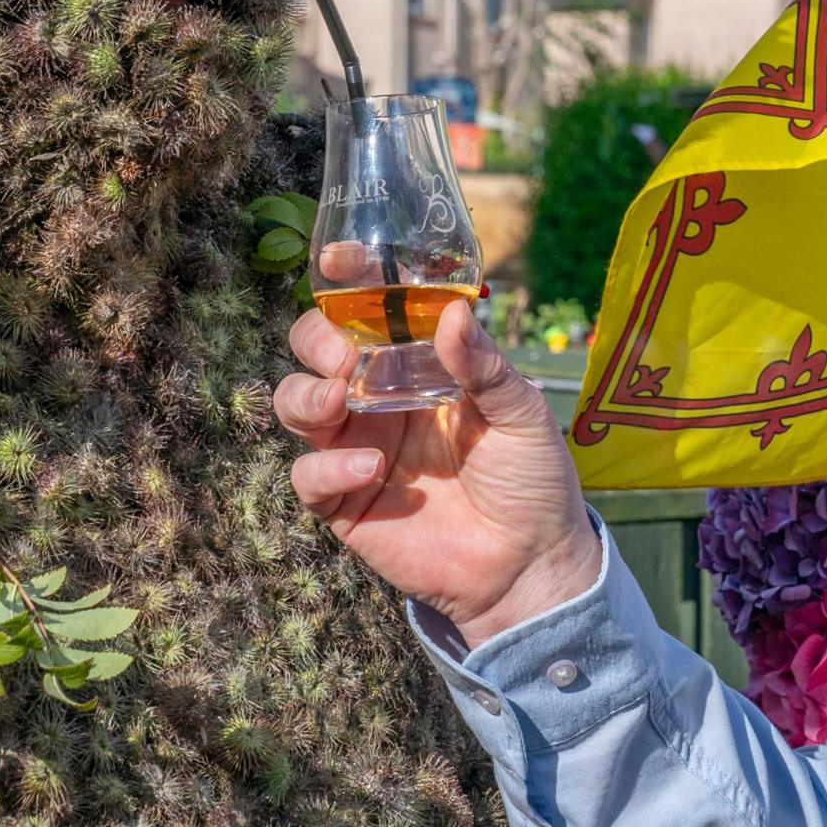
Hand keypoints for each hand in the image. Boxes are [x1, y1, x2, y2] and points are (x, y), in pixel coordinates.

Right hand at [279, 296, 602, 646]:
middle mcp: (379, 397)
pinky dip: (327, 465)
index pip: (372, 310)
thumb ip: (484, 365)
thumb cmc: (531, 480)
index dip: (350, 281)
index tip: (340, 261)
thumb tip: (452, 312)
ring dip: (305, 394)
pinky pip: (308, 474)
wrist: (530, 566)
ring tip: (338, 402)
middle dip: (317, 339)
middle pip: (316, 347)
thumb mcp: (521, 412)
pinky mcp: (344, 500)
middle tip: (344, 354)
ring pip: (295, 402)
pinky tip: (369, 470)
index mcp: (420, 364)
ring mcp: (356, 445)